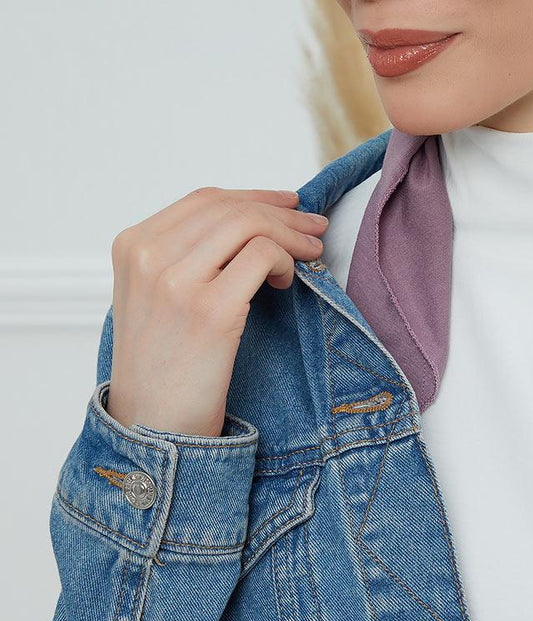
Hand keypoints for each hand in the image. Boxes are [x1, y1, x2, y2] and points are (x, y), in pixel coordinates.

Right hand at [104, 187, 328, 437]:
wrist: (151, 424)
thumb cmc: (162, 364)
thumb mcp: (153, 294)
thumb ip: (185, 254)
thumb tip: (253, 220)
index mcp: (131, 246)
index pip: (204, 200)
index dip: (254, 196)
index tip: (286, 203)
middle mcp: (148, 256)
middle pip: (231, 208)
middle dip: (282, 213)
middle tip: (313, 226)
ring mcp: (177, 281)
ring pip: (250, 225)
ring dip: (291, 233)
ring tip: (310, 250)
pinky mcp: (211, 309)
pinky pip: (263, 256)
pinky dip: (286, 260)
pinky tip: (287, 280)